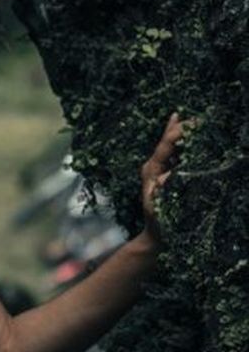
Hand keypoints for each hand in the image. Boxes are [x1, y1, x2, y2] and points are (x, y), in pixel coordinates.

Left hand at [139, 111, 194, 249]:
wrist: (155, 234)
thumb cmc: (157, 221)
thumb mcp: (158, 206)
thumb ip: (162, 191)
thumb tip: (169, 176)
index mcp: (151, 170)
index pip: (165, 146)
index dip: (177, 132)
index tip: (192, 122)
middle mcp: (153, 166)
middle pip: (168, 141)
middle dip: (181, 128)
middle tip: (199, 116)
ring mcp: (158, 169)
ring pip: (171, 146)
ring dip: (182, 132)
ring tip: (194, 118)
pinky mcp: (165, 174)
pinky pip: (174, 154)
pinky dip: (180, 141)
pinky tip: (181, 127)